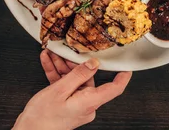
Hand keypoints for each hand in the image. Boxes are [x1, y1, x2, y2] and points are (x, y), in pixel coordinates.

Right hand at [13, 50, 131, 129]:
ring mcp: (76, 105)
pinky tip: (48, 63)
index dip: (122, 76)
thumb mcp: (60, 90)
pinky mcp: (67, 105)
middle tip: (66, 51)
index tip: (126, 65)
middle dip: (74, 63)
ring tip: (52, 54)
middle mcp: (86, 105)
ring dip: (62, 67)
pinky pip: (65, 87)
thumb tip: (94, 63)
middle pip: (87, 79)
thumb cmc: (42, 118)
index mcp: (90, 102)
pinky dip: (57, 75)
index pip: (114, 88)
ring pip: (74, 80)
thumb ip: (78, 75)